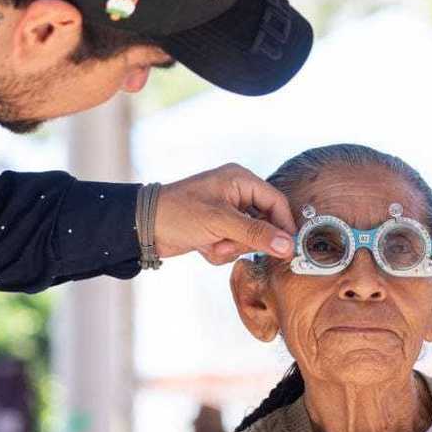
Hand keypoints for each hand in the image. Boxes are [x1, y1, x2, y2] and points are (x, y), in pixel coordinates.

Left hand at [154, 163, 296, 264]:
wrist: (143, 227)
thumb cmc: (179, 213)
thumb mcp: (221, 222)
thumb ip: (256, 233)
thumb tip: (287, 245)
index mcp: (240, 180)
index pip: (276, 202)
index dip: (283, 225)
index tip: (287, 248)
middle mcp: (237, 194)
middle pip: (264, 224)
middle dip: (244, 240)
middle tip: (226, 242)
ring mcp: (227, 213)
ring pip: (248, 239)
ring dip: (228, 247)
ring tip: (209, 243)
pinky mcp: (217, 229)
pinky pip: (232, 246)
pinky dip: (219, 251)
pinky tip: (202, 246)